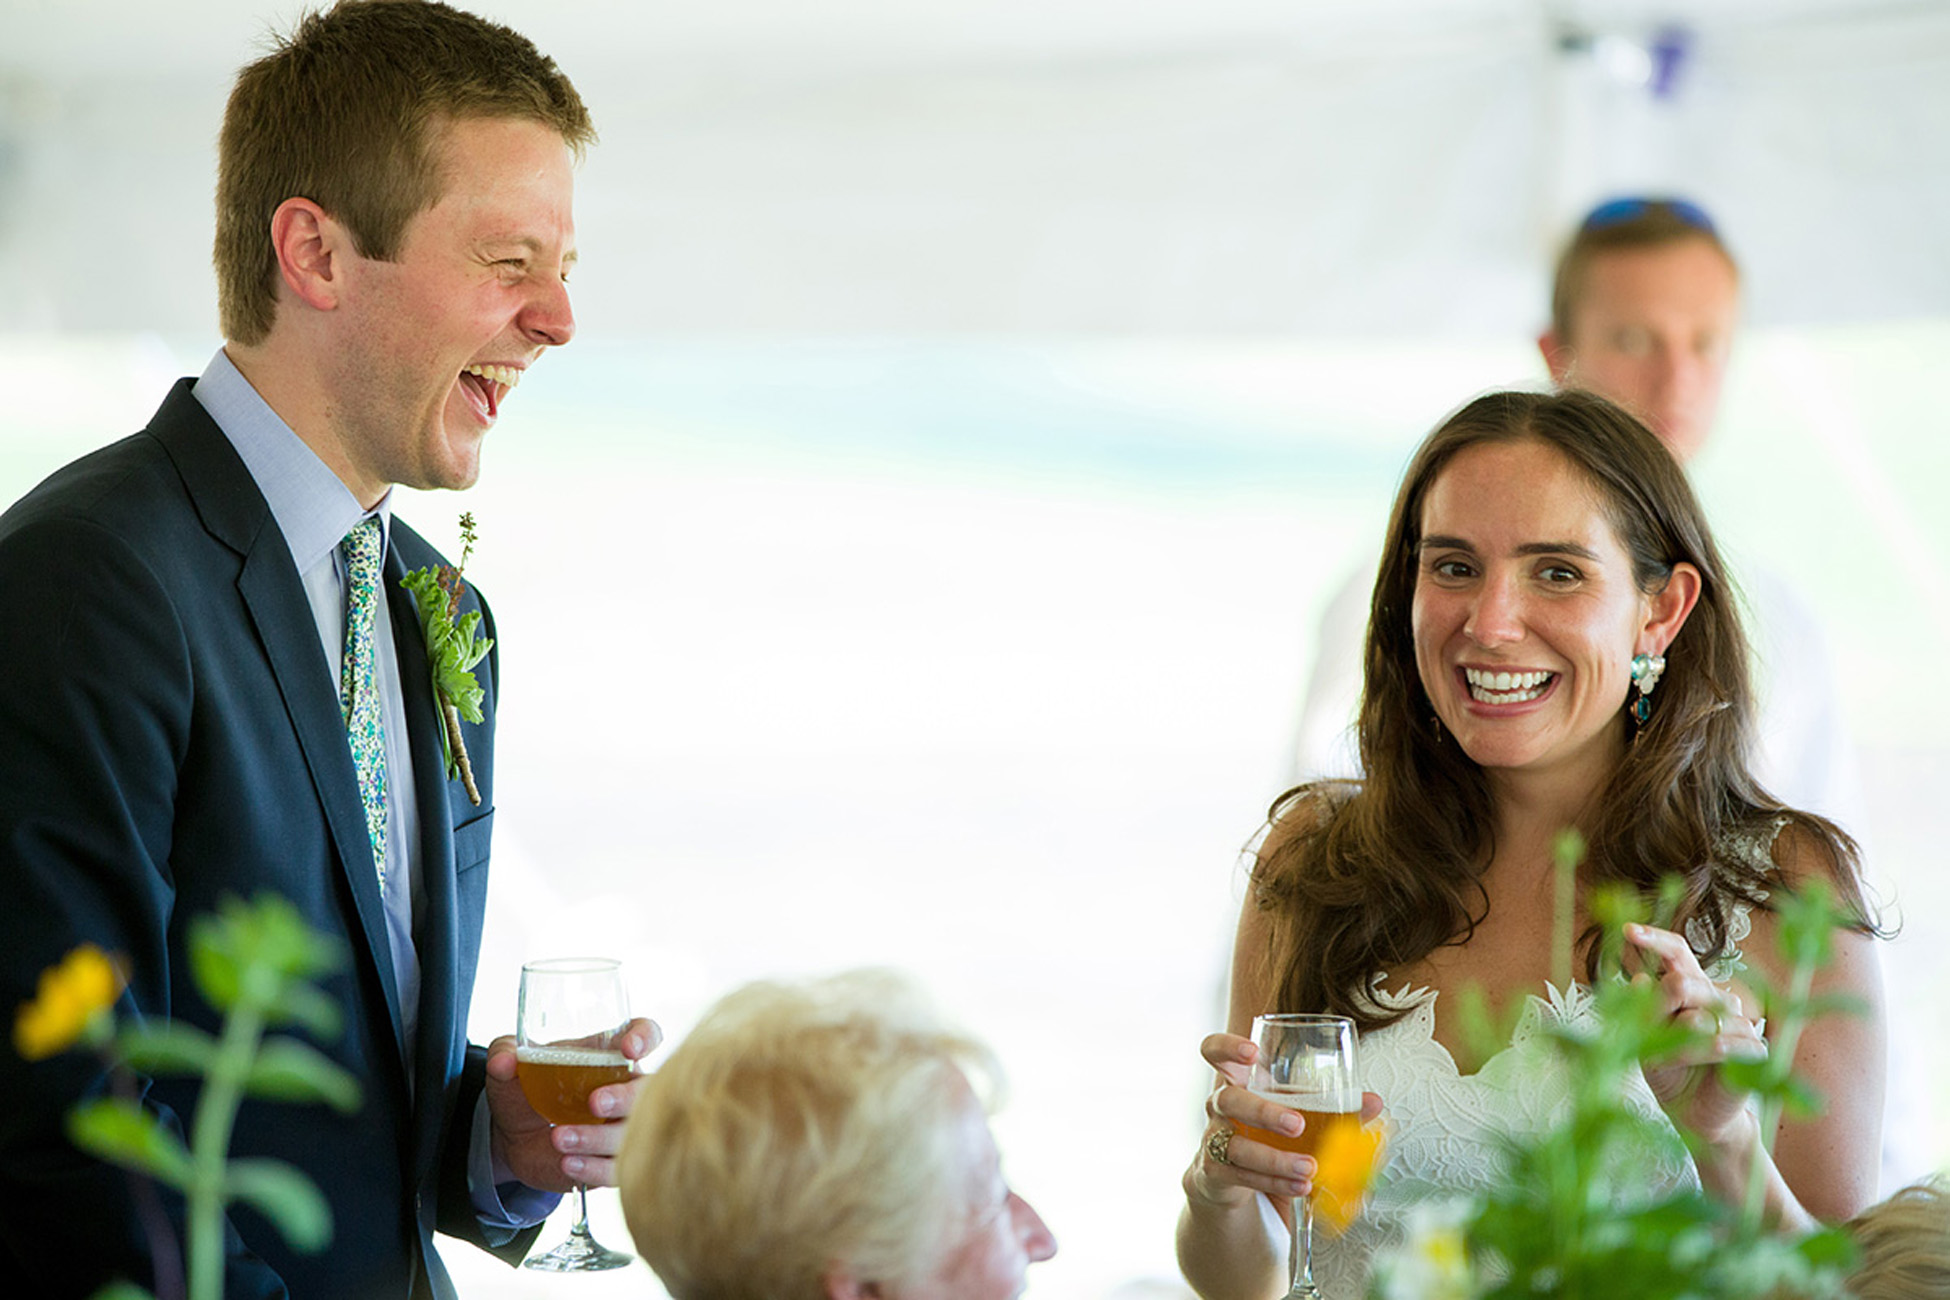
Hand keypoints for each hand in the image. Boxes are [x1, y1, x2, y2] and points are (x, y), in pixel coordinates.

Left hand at [484, 1016, 661, 1191]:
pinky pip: (618, 1169)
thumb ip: (503, 1055)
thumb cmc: (524, 1090)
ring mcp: (622, 1127)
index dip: (645, 1038)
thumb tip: (504, 1061)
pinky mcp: (613, 1161)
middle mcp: (625, 1088)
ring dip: (599, 1138)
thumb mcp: (510, 1067)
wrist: (514, 1138)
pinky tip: (568, 1164)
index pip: (646, 1034)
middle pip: (649, 1090)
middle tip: (595, 1103)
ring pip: (634, 1134)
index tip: (629, 1049)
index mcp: (609, 1054)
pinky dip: (594, 1168)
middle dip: (626, 1098)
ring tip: (558, 1138)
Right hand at [1182, 1032, 1382, 1217]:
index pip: (1214, 1051)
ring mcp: (1213, 1140)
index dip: (1226, 1047)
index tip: (1252, 1053)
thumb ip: (1335, 1109)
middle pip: (1227, 1099)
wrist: (1237, 1183)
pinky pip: (1239, 1176)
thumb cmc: (1270, 1135)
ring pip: (1234, 1145)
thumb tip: (1372, 1101)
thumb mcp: (1298, 1116)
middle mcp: (1220, 1107)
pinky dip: (1273, 1183)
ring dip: (1274, 1158)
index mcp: (1239, 1081)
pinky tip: (1300, 1187)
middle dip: (1263, 1111)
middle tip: (1298, 1125)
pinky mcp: (1215, 1173)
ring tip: (1309, 1168)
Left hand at [1624, 922, 1765, 1146]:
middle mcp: (1716, 997)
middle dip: (1660, 1009)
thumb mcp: (1646, 1040)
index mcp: (1689, 988)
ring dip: (1676, 1043)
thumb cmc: (1669, 1070)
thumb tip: (1639, 979)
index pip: (1678, 952)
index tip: (1628, 931)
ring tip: (1669, 1060)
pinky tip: (1699, 1063)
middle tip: (1652, 1038)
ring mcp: (1738, 1021)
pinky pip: (1724, 1043)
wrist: (1693, 1112)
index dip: (1655, 939)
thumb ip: (1646, 1011)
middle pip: (1685, 982)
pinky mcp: (1755, 1049)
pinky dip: (1703, 1055)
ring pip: (1701, 1017)